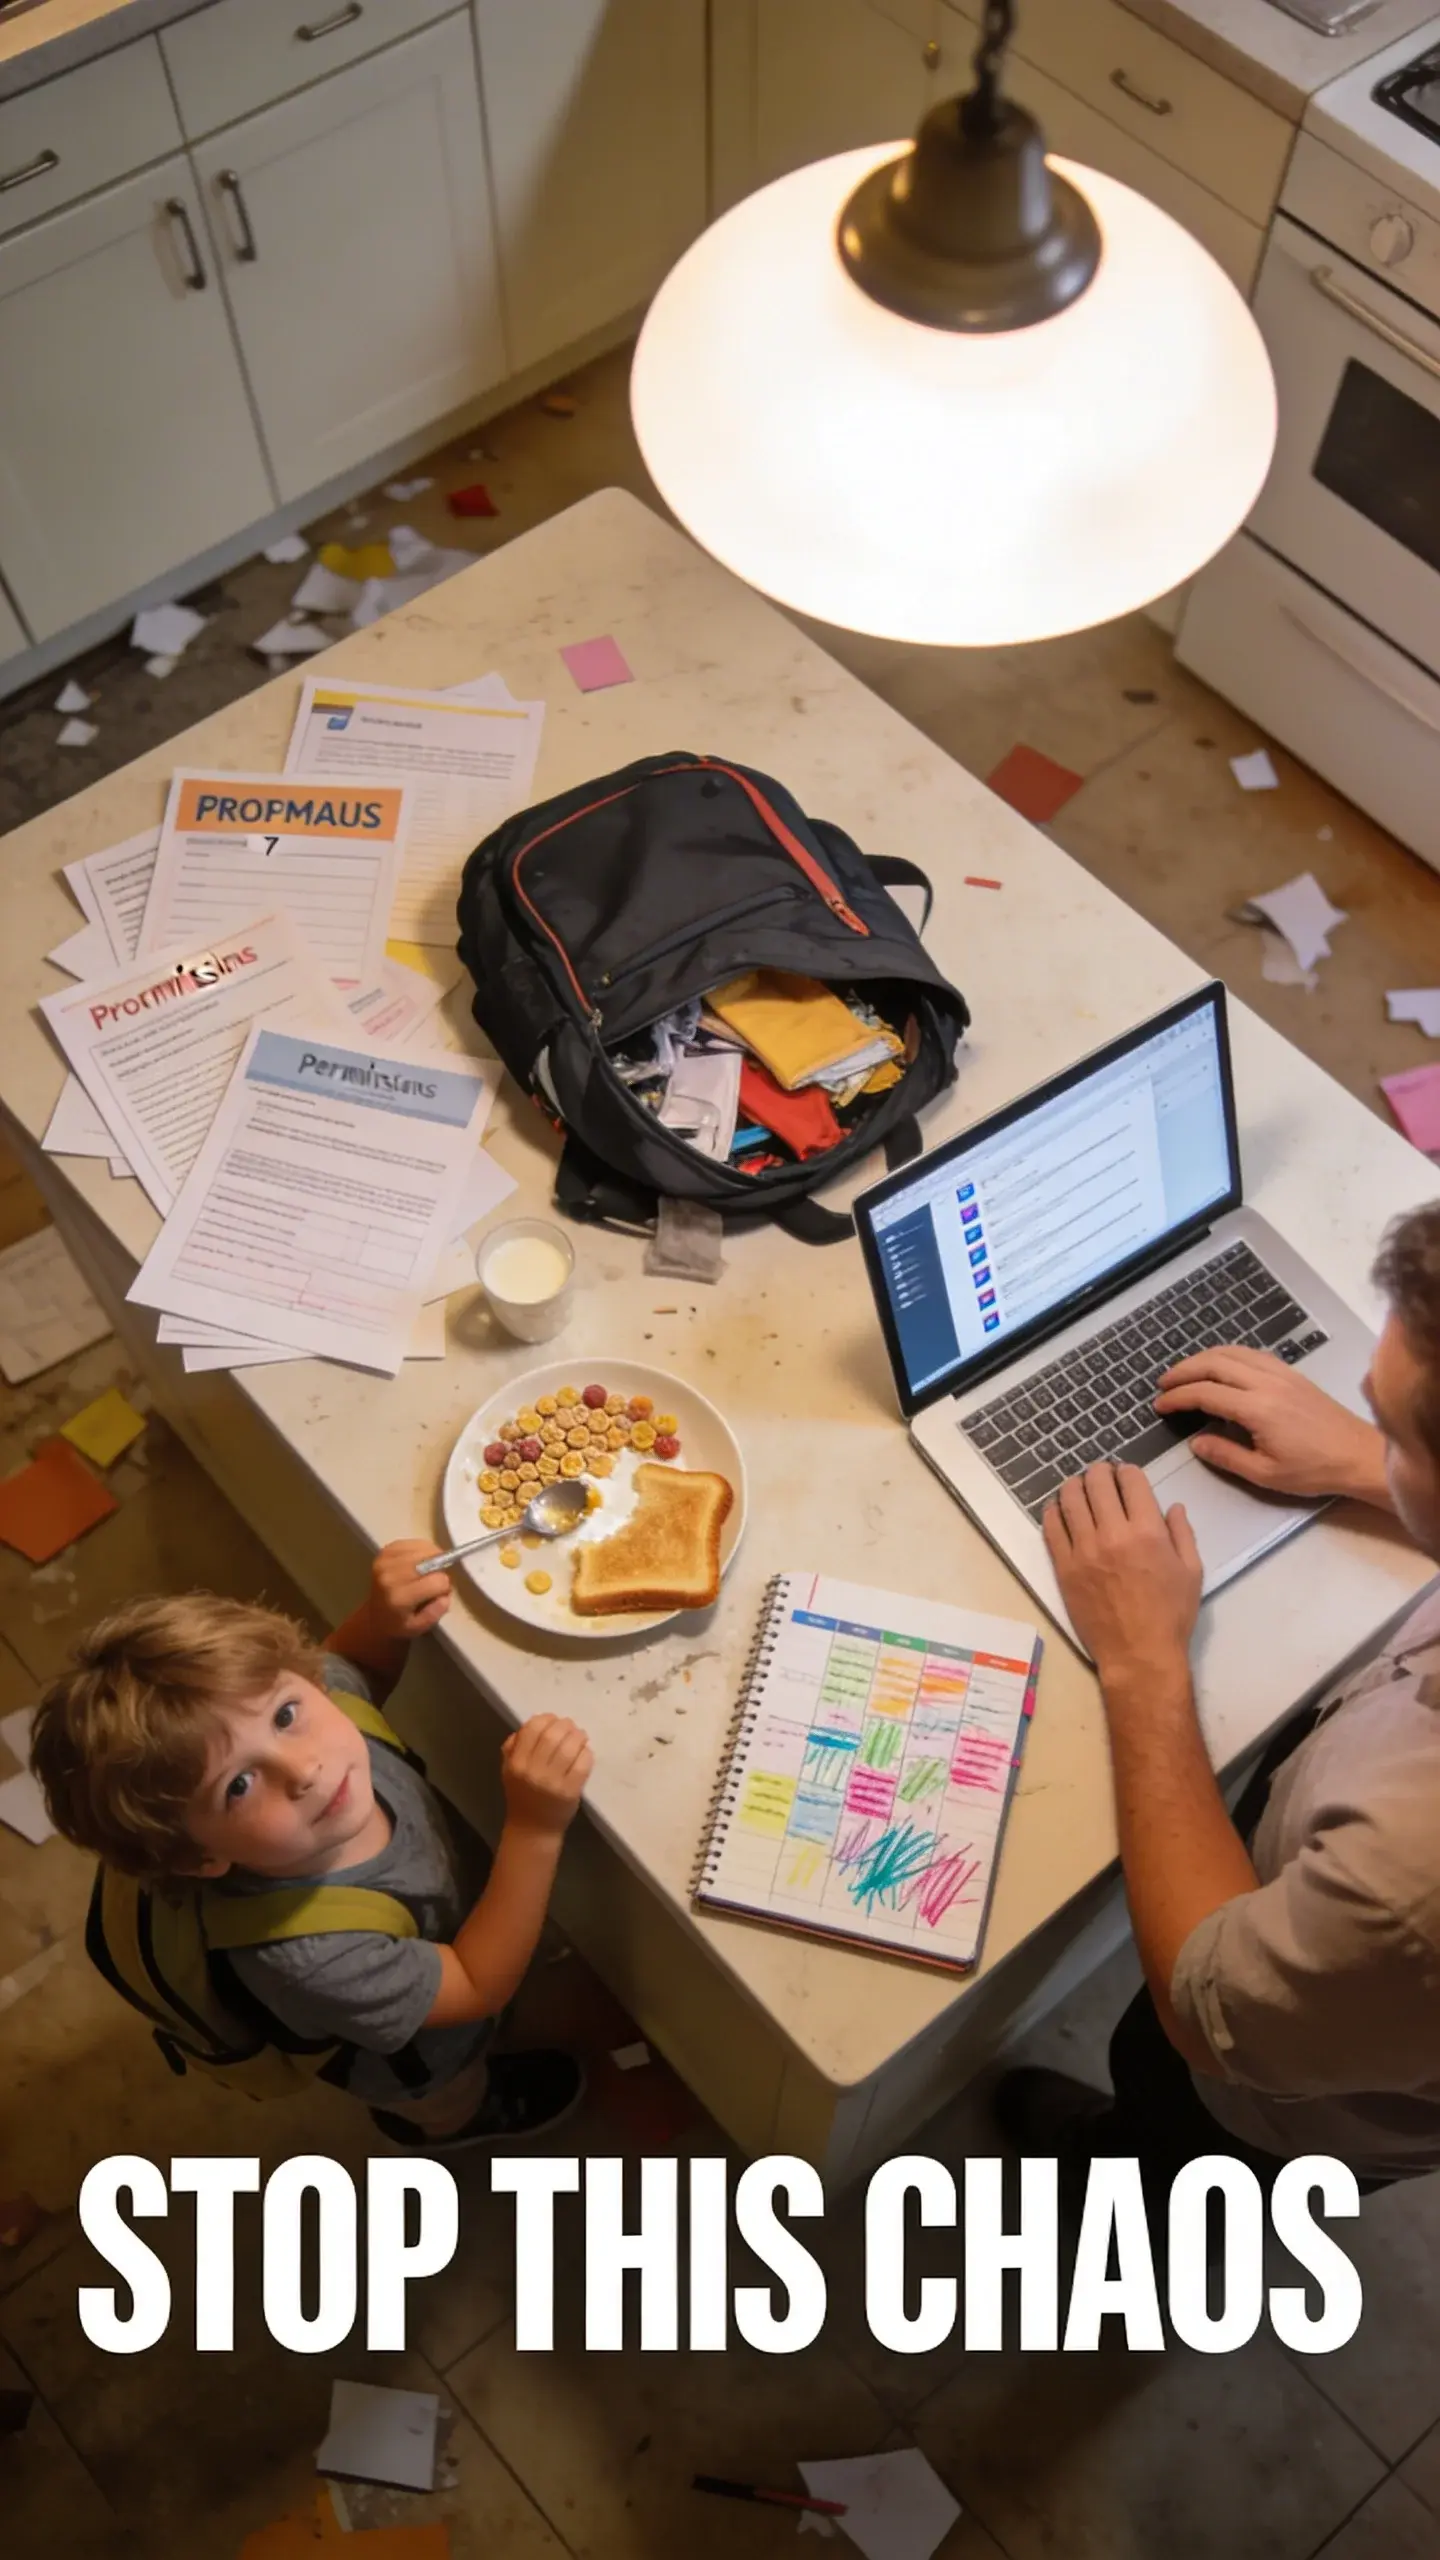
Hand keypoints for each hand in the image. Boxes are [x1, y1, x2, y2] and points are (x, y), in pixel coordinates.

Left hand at [369, 1538, 451, 1639]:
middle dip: (439, 1570)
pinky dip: (422, 1549)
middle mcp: (389, 1577)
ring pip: (424, 1548)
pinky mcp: (385, 1551)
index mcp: (399, 1598)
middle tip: (434, 1580)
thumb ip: (437, 1611)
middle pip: (431, 1561)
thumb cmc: (399, 1623)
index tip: (439, 1593)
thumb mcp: (420, 1627)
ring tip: (428, 1570)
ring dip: (432, 1558)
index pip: (437, 1581)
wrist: (374, 1616)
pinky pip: (413, 1542)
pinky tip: (419, 1561)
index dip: (444, 1587)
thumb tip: (444, 1592)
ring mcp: (385, 1561)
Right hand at [501, 1713, 592, 1837]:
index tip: (553, 1720)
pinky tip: (585, 1751)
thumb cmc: (521, 1796)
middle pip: (553, 1735)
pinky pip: (583, 1763)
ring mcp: (553, 1782)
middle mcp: (533, 1771)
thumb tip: (532, 1724)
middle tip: (570, 1726)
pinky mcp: (571, 1791)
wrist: (532, 1829)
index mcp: (516, 1763)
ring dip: (578, 1736)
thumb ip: (513, 1747)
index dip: (546, 1719)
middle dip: (564, 1725)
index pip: (532, 1729)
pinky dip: (586, 1753)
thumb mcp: (508, 1770)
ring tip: (580, 1736)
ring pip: (570, 1747)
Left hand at [1044, 1464, 1201, 1681]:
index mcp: (1148, 1532)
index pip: (1131, 1481)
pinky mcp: (1064, 1567)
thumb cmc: (1171, 1615)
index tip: (1125, 1474)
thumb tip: (1173, 1506)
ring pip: (1070, 1499)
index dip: (1128, 1471)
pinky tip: (1058, 1508)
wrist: (1138, 1654)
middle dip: (1100, 1472)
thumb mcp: (1192, 1572)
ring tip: (1078, 1485)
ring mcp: (1084, 1550)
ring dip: (1074, 1485)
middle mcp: (1113, 1534)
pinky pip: (1051, 1528)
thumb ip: (1183, 1533)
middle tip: (1100, 1475)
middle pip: (1097, 1483)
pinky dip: (1053, 1511)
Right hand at [1154, 1347, 1386, 1503]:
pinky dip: (1228, 1355)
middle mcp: (1267, 1383)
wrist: (1359, 1455)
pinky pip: (1252, 1353)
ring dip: (1203, 1358)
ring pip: (1233, 1352)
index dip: (1178, 1397)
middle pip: (1214, 1363)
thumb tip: (1196, 1442)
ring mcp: (1281, 1373)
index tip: (1159, 1405)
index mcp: (1257, 1408)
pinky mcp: (1292, 1373)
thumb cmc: (1313, 1471)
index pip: (1206, 1393)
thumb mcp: (1265, 1474)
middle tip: (1163, 1384)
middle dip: (1183, 1370)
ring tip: (1185, 1372)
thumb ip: (1227, 1456)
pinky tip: (1220, 1366)